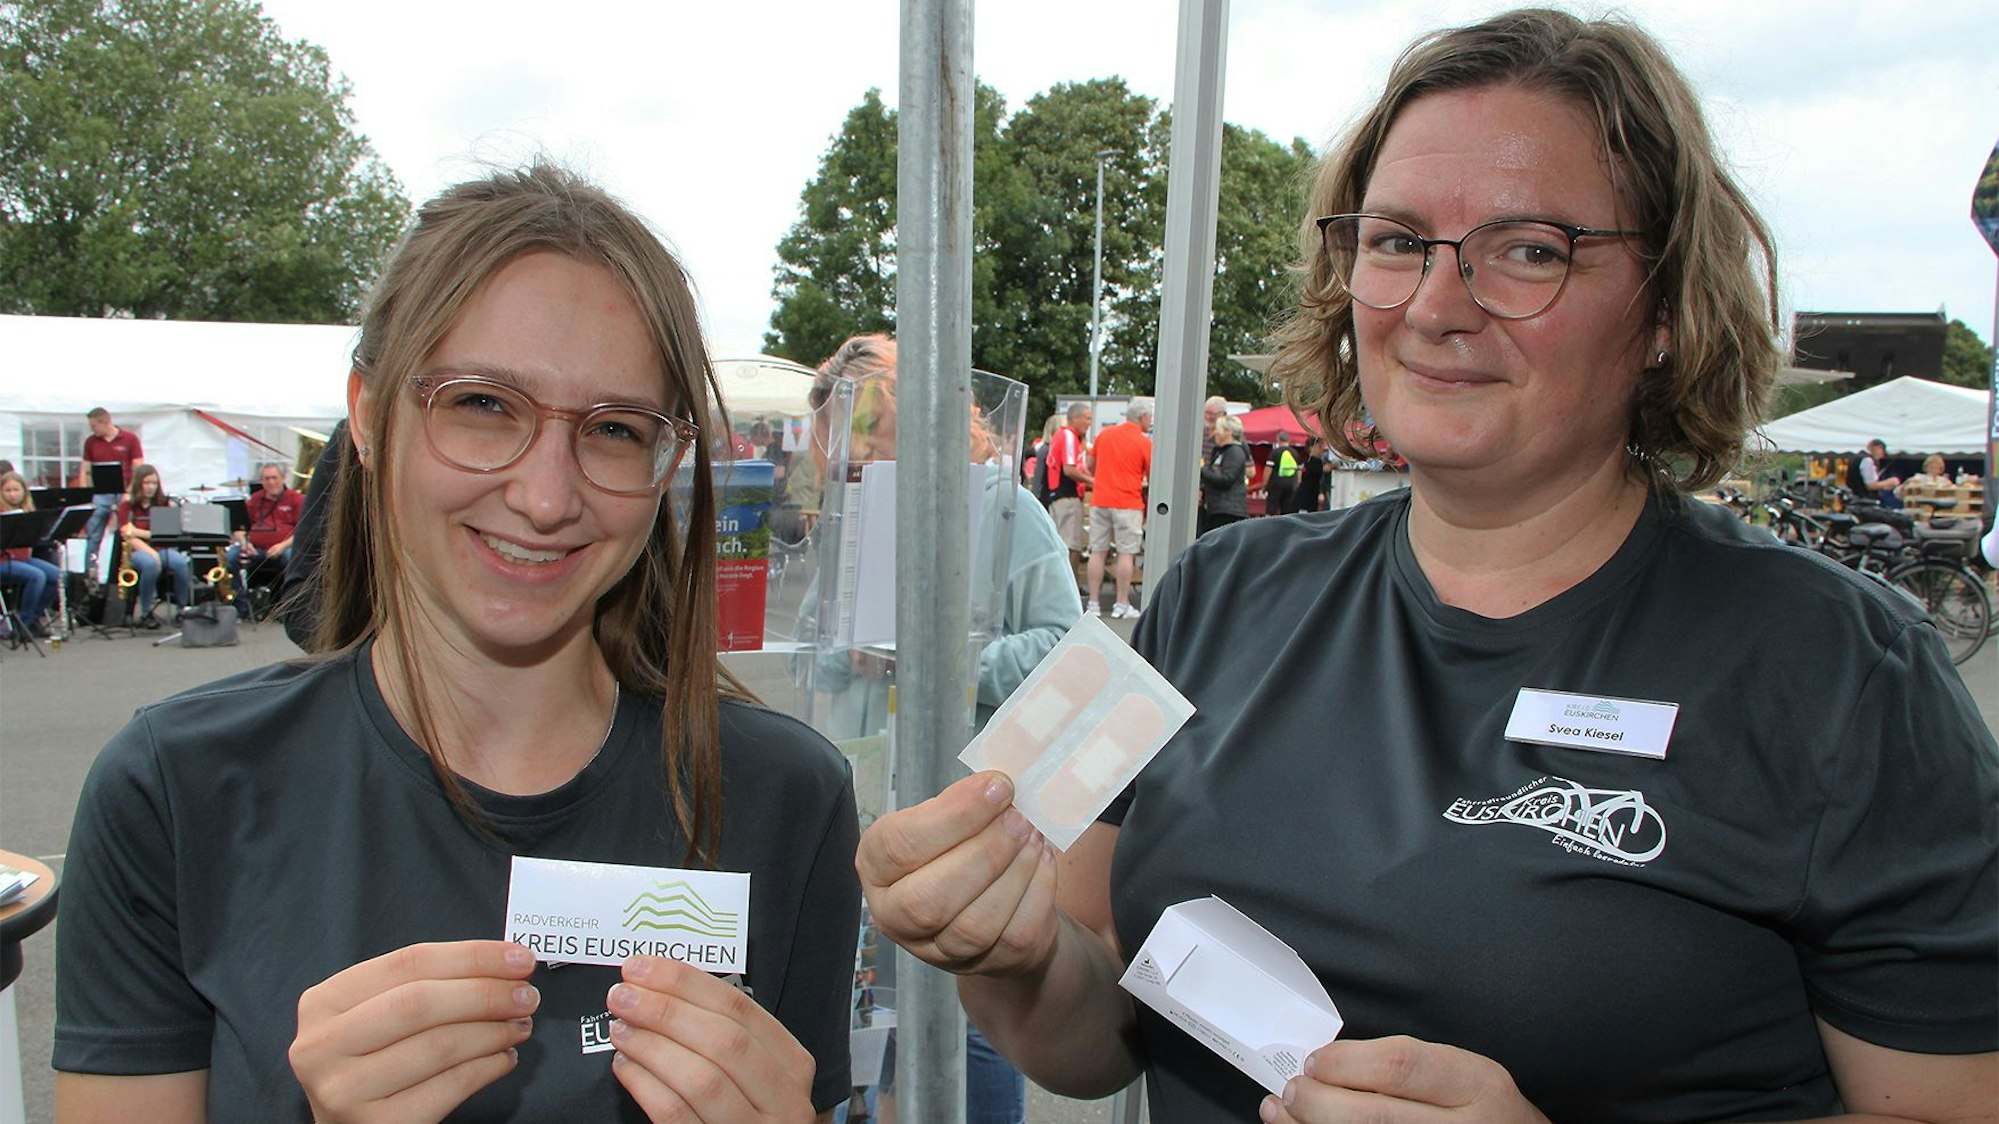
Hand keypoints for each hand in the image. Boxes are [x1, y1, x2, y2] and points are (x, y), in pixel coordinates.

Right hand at [289, 940, 537, 1123]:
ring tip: (520, 1026)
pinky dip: (487, 1068)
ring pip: (439, 1046)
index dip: (471, 956)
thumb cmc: (373, 1062)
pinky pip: (449, 1087)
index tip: (518, 957)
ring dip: (493, 1032)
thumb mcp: (378, 1016)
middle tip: (528, 995)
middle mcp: (322, 1046)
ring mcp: (344, 1090)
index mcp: (324, 1003)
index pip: (409, 963)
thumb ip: (425, 986)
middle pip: (420, 1003)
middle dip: (486, 994)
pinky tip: (503, 1058)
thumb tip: (505, 966)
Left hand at [605, 956, 815, 1122]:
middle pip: (723, 1041)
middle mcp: (782, 1099)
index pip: (740, 1008)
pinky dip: (646, 1086)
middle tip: (623, 995)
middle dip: (665, 1011)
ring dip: (652, 1047)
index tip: (644, 967)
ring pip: (701, 1079)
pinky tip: (626, 1067)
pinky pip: (677, 1116)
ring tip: (620, 1029)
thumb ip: (723, 1035)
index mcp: (791, 1064)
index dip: (686, 983)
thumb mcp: (755, 1070)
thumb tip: (660, 989)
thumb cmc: (750, 1111)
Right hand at [856, 771, 1058, 977]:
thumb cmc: (961, 844)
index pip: (899, 846)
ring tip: (1033, 835)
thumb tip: (999, 784)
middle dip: (983, 853)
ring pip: (974, 926)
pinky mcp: (985, 964)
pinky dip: (1036, 891)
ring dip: (1013, 873)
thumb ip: (964, 802)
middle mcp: (895, 916)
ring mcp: (938, 950)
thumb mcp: (949, 818)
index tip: (997, 786)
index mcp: (875, 867)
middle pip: (928, 900)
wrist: (993, 898)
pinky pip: (1014, 936)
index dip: (953, 816)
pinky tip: (1042, 859)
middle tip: (1018, 817)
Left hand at [1260, 1037, 1550, 1123]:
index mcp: (1476, 1084)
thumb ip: (1407, 1067)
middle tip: (1292, 1090)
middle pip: (1369, 1116)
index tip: (1314, 1062)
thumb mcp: (1464, 1077)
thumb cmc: (1484, 1114)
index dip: (1343, 1062)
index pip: (1397, 1065)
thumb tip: (1325, 1064)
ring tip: (1282, 1114)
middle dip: (1315, 1101)